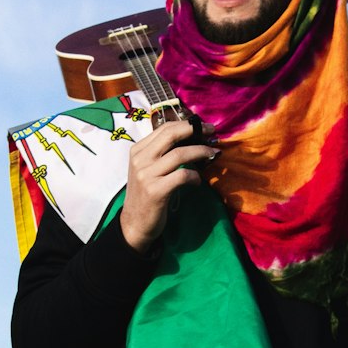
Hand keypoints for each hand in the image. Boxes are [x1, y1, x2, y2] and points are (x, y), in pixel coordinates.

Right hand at [119, 119, 217, 252]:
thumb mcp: (148, 170)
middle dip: (194, 130)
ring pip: (179, 154)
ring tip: (212, 155)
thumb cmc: (146, 195)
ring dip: (201, 152)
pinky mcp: (155, 191)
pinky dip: (195, 176)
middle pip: (171, 135)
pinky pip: (182, 176)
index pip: (164, 128)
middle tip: (212, 132)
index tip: (202, 126)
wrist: (134, 224)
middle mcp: (140, 159)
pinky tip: (198, 181)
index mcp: (138, 150)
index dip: (186, 124)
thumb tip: (191, 140)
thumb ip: (162, 155)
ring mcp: (146, 175)